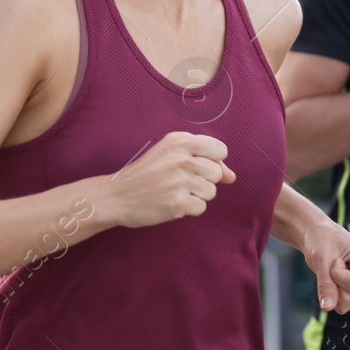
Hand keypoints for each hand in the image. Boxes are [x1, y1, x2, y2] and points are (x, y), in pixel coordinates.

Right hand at [109, 131, 235, 228]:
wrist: (117, 195)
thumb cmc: (145, 174)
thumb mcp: (170, 155)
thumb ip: (203, 160)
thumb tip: (232, 177)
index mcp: (180, 140)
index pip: (220, 150)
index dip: (211, 161)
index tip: (193, 166)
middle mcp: (182, 157)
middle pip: (217, 173)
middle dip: (203, 180)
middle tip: (178, 181)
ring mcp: (181, 181)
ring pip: (211, 192)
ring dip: (196, 195)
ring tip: (174, 191)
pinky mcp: (179, 202)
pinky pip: (201, 207)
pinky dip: (188, 209)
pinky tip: (171, 203)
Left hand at [299, 219, 349, 312]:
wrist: (317, 235)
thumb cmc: (321, 240)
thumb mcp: (321, 260)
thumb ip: (326, 285)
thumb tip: (327, 307)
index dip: (336, 275)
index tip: (335, 259)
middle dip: (334, 283)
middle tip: (332, 264)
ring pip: (346, 303)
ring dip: (333, 289)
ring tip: (334, 269)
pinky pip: (343, 305)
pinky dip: (333, 294)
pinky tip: (335, 277)